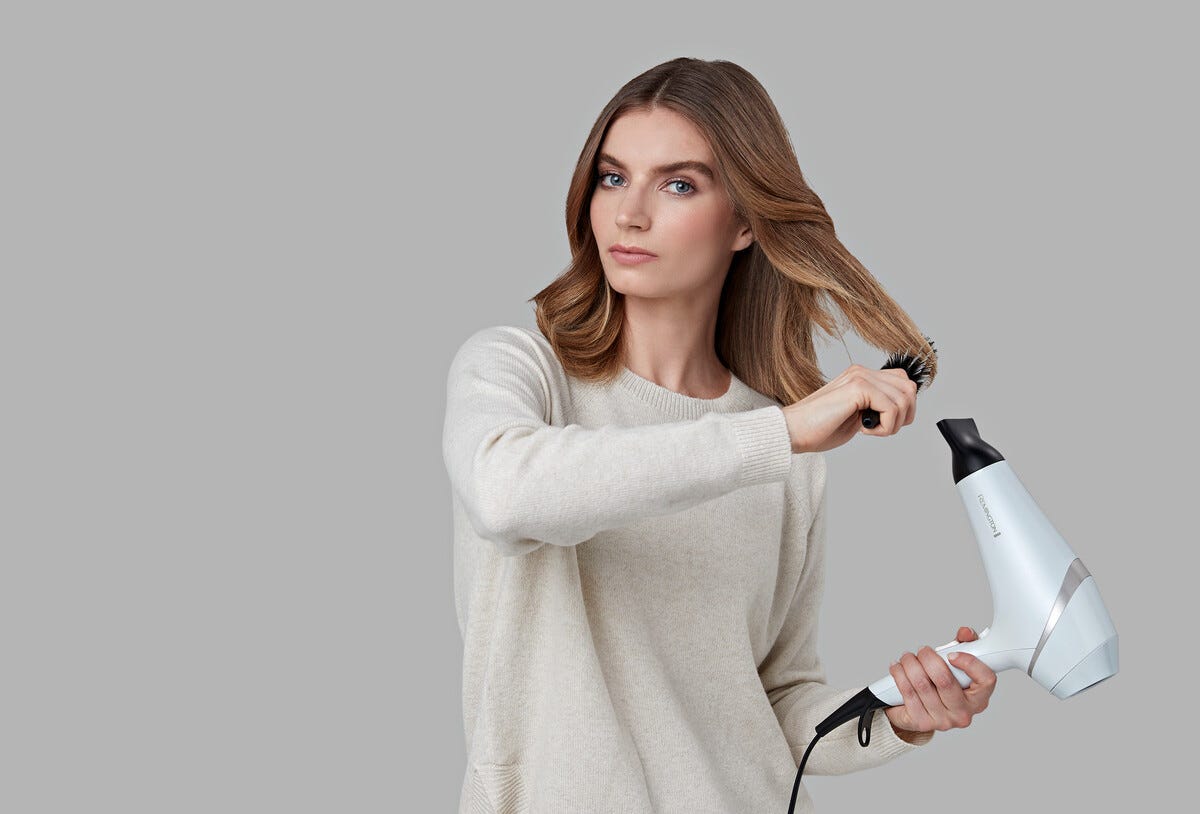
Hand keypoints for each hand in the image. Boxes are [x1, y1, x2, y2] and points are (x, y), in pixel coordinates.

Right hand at [781, 365, 917, 453]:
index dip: (903, 407)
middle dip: (904, 415)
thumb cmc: (818, 428)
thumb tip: (900, 412)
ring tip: (870, 429)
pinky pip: (892, 407)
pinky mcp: (858, 387)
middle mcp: (861, 372)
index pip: (901, 382)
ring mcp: (860, 377)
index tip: (885, 424)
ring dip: (893, 423)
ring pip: (904, 398)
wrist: (792, 431)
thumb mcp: (855, 416)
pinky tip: (864, 429)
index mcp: (860, 376)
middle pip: (909, 388)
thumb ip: (874, 407)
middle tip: (881, 428)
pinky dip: (885, 426)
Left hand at [883, 626, 996, 738]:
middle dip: (928, 658)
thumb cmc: (944, 686)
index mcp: (978, 698)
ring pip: (922, 684)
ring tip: (907, 657)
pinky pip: (907, 693)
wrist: (922, 712)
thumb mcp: (958, 665)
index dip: (970, 664)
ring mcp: (942, 721)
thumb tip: (965, 633)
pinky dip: (899, 675)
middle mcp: (963, 713)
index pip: (986, 680)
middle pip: (944, 680)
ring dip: (910, 664)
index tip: (952, 654)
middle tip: (922, 650)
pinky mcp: (921, 722)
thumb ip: (965, 645)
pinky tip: (897, 668)